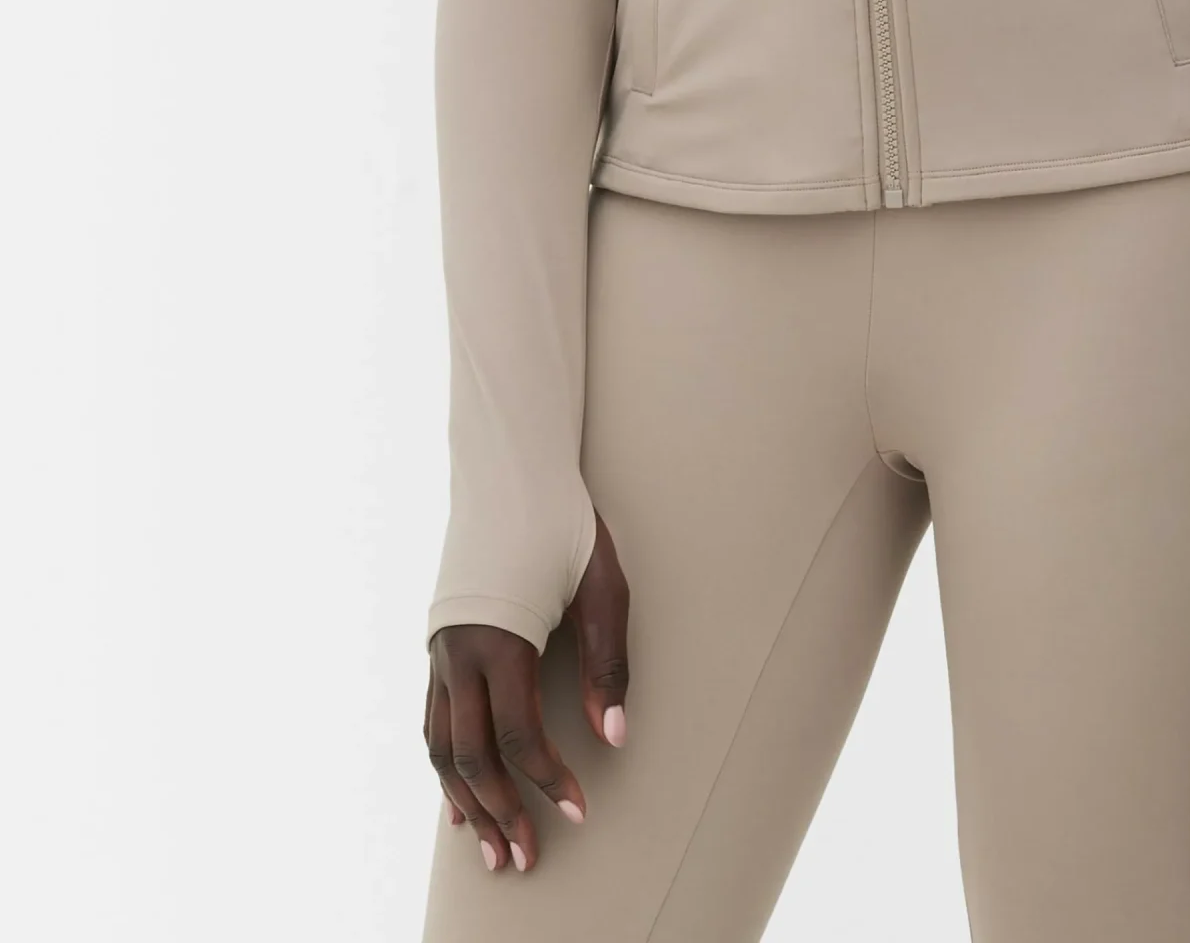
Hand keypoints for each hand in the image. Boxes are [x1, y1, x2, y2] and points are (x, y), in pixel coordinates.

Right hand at [424, 507, 631, 874]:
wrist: (509, 472)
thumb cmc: (564, 525)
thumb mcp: (603, 585)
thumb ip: (607, 664)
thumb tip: (613, 737)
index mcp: (501, 638)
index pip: (520, 736)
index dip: (550, 781)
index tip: (578, 812)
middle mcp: (459, 653)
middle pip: (472, 757)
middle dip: (501, 814)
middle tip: (525, 860)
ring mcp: (440, 651)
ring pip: (442, 748)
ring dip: (467, 803)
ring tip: (490, 850)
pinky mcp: (436, 647)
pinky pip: (433, 722)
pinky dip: (445, 767)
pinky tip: (460, 799)